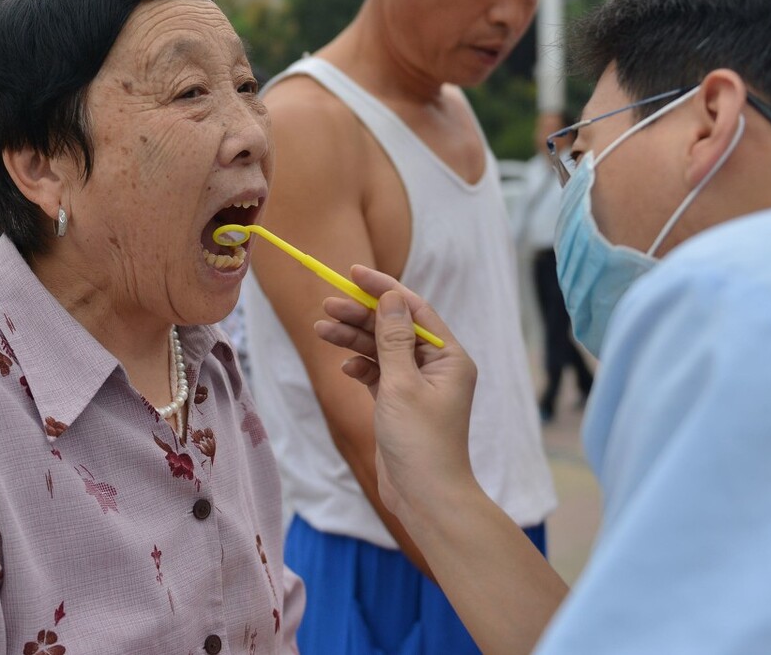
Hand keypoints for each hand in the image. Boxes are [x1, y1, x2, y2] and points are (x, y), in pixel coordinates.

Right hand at [315, 266, 478, 520]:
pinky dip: (361, 368)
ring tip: (321, 328)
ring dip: (354, 339)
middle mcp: (437, 368)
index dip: (383, 289)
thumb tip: (391, 297)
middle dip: (361, 315)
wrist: (426, 497)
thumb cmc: (420, 442)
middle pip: (395, 328)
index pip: (413, 310)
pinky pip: (379, 375)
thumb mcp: (401, 384)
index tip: (353, 272)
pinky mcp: (401, 405)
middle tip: (326, 304)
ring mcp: (419, 387)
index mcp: (449, 357)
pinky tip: (344, 367)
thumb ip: (393, 339)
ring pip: (383, 351)